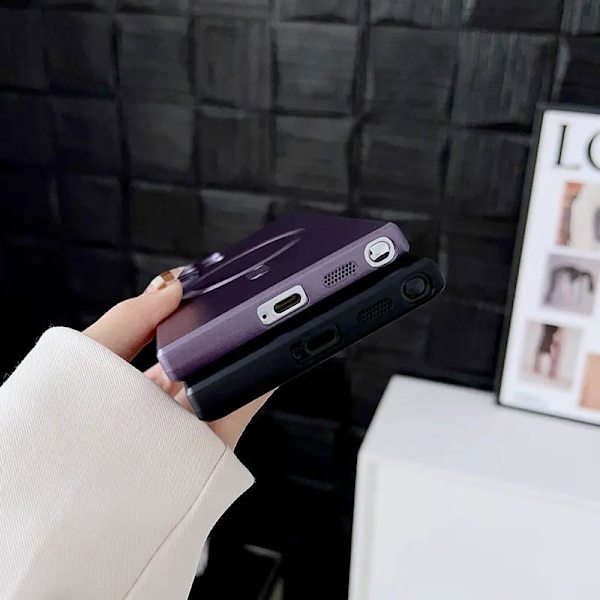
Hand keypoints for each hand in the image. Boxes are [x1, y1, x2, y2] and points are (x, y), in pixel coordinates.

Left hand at [84, 270, 271, 447]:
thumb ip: (127, 320)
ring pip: (224, 382)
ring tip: (258, 323)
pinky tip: (267, 358)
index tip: (209, 288)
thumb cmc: (71, 429)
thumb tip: (169, 286)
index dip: (189, 312)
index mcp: (133, 384)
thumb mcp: (90, 360)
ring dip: (244, 353)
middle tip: (241, 303)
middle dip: (223, 332)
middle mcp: (163, 406)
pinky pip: (240, 411)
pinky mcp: (211, 450)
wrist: (78, 503)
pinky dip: (257, 383)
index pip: (169, 339)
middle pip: (203, 361)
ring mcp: (188, 428)